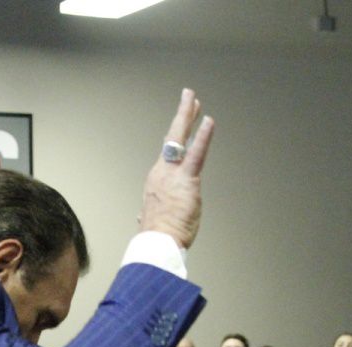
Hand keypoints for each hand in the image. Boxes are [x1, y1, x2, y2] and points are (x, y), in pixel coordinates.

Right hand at [138, 88, 213, 249]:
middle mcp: (162, 172)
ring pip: (180, 139)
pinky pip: (196, 154)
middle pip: (172, 138)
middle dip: (181, 115)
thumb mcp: (152, 220)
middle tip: (188, 97)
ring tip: (195, 100)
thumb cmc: (158, 236)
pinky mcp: (187, 180)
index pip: (167, 153)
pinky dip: (203, 137)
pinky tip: (208, 121)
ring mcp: (173, 174)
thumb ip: (150, 214)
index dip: (175, 137)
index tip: (180, 124)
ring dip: (188, 116)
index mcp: (157, 181)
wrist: (157, 244)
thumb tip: (143, 218)